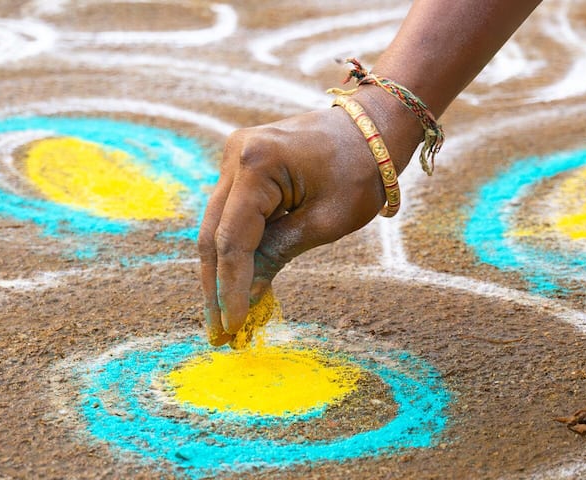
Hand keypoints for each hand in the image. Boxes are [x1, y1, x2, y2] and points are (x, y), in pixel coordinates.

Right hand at [198, 89, 420, 345]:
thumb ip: (278, 255)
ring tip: (224, 320)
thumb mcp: (325, 221)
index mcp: (257, 164)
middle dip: (215, 288)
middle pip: (212, 235)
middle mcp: (235, 156)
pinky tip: (236, 287)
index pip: (232, 240)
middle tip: (218, 335)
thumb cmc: (361, 170)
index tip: (232, 327)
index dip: (231, 288)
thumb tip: (245, 299)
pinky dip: (233, 252)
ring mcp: (232, 159)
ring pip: (215, 228)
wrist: (373, 126)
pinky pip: (229, 216)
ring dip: (219, 274)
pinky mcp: (239, 167)